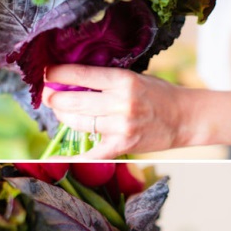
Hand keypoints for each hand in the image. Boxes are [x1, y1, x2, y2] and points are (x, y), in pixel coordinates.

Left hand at [42, 64, 190, 158]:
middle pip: (73, 100)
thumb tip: (72, 80)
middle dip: (53, 98)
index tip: (46, 74)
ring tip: (61, 113)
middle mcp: (121, 102)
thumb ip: (107, 79)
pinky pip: (92, 152)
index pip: (80, 75)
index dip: (57, 74)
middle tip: (48, 96)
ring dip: (63, 118)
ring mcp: (121, 125)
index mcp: (123, 79)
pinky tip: (58, 156)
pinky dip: (74, 155)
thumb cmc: (160, 95)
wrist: (184, 118)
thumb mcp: (135, 77)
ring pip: (78, 122)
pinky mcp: (123, 145)